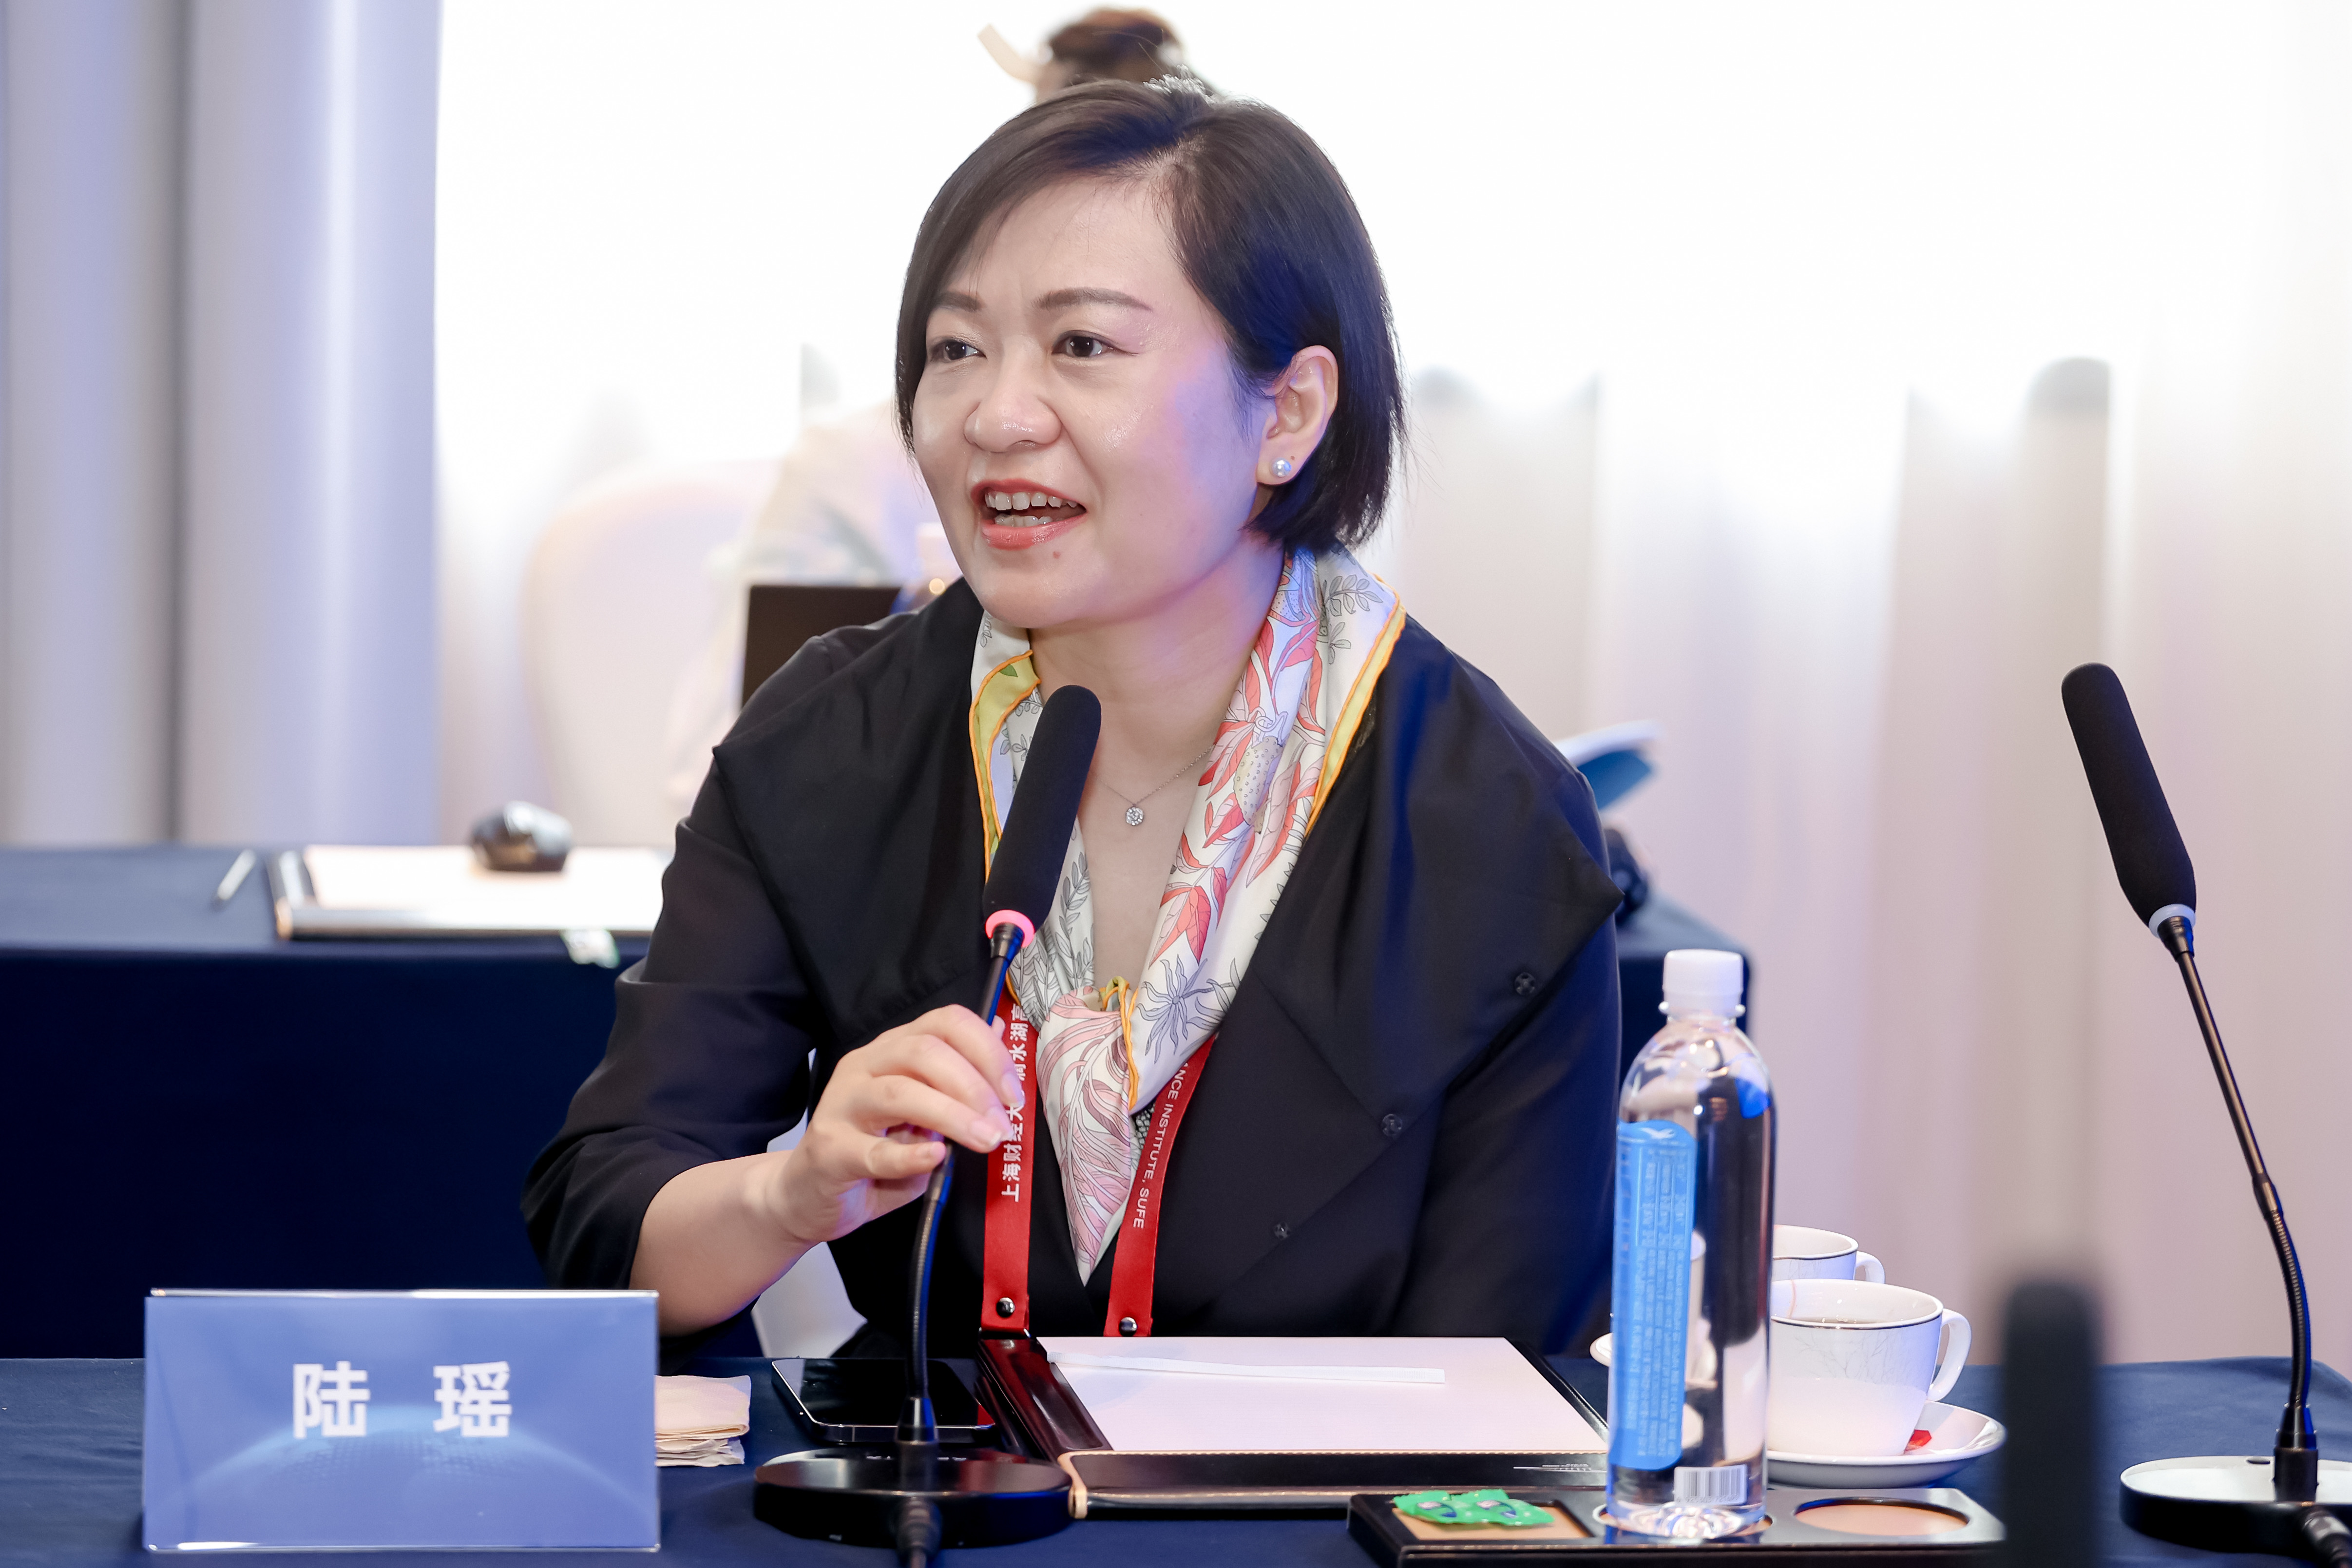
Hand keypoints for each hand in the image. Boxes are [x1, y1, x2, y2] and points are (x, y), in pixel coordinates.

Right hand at [770, 1005, 1022, 1246]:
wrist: (809, 1195)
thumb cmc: (874, 1151)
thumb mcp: (925, 1114)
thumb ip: (957, 1080)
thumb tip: (998, 1031)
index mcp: (893, 1050)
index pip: (945, 1023)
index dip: (987, 1051)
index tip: (1012, 1093)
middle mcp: (865, 1066)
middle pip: (924, 1052)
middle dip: (974, 1086)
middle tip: (1003, 1125)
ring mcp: (842, 1104)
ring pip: (900, 1093)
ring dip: (952, 1116)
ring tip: (986, 1141)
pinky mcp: (829, 1149)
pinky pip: (874, 1150)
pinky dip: (910, 1154)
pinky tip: (937, 1157)